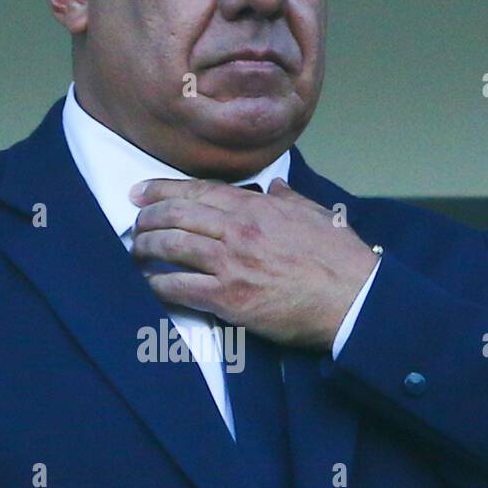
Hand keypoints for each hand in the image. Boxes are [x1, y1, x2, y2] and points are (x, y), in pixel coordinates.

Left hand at [129, 176, 377, 351]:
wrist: (354, 300)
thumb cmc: (341, 261)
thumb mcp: (318, 216)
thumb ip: (290, 199)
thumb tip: (276, 187)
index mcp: (258, 207)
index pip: (198, 190)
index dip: (162, 189)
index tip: (139, 192)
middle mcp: (239, 230)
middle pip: (176, 215)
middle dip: (147, 217)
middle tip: (133, 225)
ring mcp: (231, 263)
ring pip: (171, 246)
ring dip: (146, 248)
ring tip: (136, 253)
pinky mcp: (228, 298)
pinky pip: (179, 286)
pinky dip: (158, 284)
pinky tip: (148, 284)